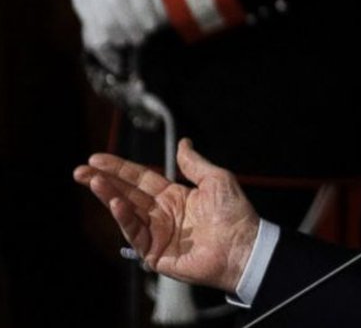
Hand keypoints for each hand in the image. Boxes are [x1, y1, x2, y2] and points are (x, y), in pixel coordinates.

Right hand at [69, 0, 163, 50]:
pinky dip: (98, 32)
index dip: (144, 12)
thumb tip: (181, 8)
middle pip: (114, 4)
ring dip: (114, 33)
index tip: (153, 27)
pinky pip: (84, 16)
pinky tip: (110, 41)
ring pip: (97, 13)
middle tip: (141, 39)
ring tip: (126, 41)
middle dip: (129, 26)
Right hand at [73, 139, 258, 292]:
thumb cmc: (235, 213)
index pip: (140, 179)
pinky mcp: (156, 253)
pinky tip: (116, 204)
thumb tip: (183, 142)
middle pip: (127, 194)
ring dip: (108, 196)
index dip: (120, 168)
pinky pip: (135, 233)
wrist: (244, 246)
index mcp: (175, 196)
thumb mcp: (216, 179)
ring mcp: (157, 234)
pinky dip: (124, 219)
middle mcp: (162, 214)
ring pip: (126, 213)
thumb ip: (194, 163)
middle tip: (80, 170)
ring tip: (93, 181)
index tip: (97, 158)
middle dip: (103, 181)